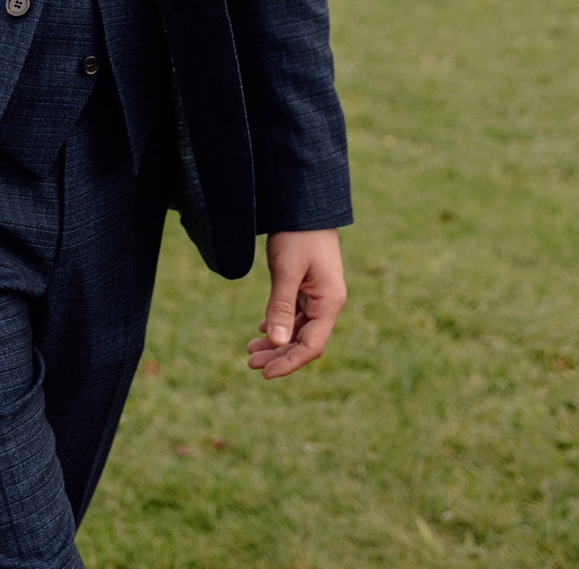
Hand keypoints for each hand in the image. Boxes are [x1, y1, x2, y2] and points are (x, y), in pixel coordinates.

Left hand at [247, 228, 345, 378]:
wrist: (304, 204)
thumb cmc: (298, 235)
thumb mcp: (286, 270)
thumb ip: (281, 306)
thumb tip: (278, 343)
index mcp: (329, 302)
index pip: (311, 346)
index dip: (289, 363)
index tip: (265, 373)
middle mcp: (327, 303)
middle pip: (304, 341)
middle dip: (278, 355)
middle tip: (249, 362)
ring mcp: (319, 295)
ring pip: (298, 329)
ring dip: (277, 341)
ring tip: (250, 349)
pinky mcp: (309, 286)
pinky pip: (296, 313)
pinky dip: (280, 323)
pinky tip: (263, 329)